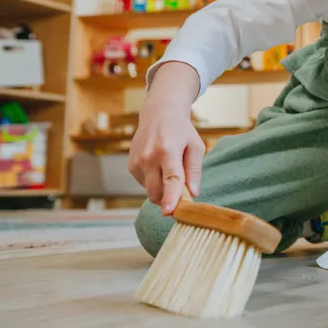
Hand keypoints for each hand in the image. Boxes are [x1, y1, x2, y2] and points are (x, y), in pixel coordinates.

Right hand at [127, 62, 203, 214]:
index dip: (170, 198)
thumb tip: (193, 193)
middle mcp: (148, 157)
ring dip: (163, 189)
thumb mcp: (196, 146)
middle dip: (169, 199)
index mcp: (167, 151)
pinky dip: (154, 182)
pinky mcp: (131, 166)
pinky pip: (145, 185)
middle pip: (157, 191)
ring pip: (150, 191)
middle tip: (183, 192)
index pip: (170, 179)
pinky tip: (160, 166)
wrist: (158, 114)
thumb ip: (195, 170)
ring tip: (171, 169)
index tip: (169, 212)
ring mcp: (137, 162)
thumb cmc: (181, 131)